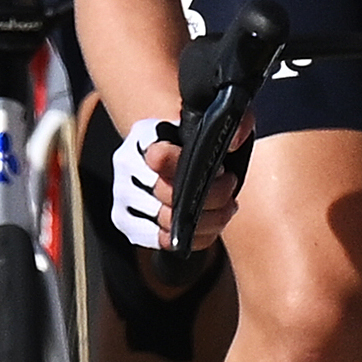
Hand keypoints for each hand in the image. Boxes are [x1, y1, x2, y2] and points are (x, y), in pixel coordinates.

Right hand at [110, 115, 246, 251]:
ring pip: (166, 220)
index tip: (221, 170)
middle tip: (230, 186)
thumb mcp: (219, 121)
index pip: (160, 156)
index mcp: (145, 134)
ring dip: (206, 219)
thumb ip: (238, 122)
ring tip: (225, 207)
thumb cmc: (197, 138)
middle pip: (167, 194)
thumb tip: (232, 144)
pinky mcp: (126, 223)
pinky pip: (161, 240)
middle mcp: (126, 164)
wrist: (171, 151)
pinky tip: (210, 225)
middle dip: (211, 195)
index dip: (189, 168)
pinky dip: (192, 237)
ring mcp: (122, 196)